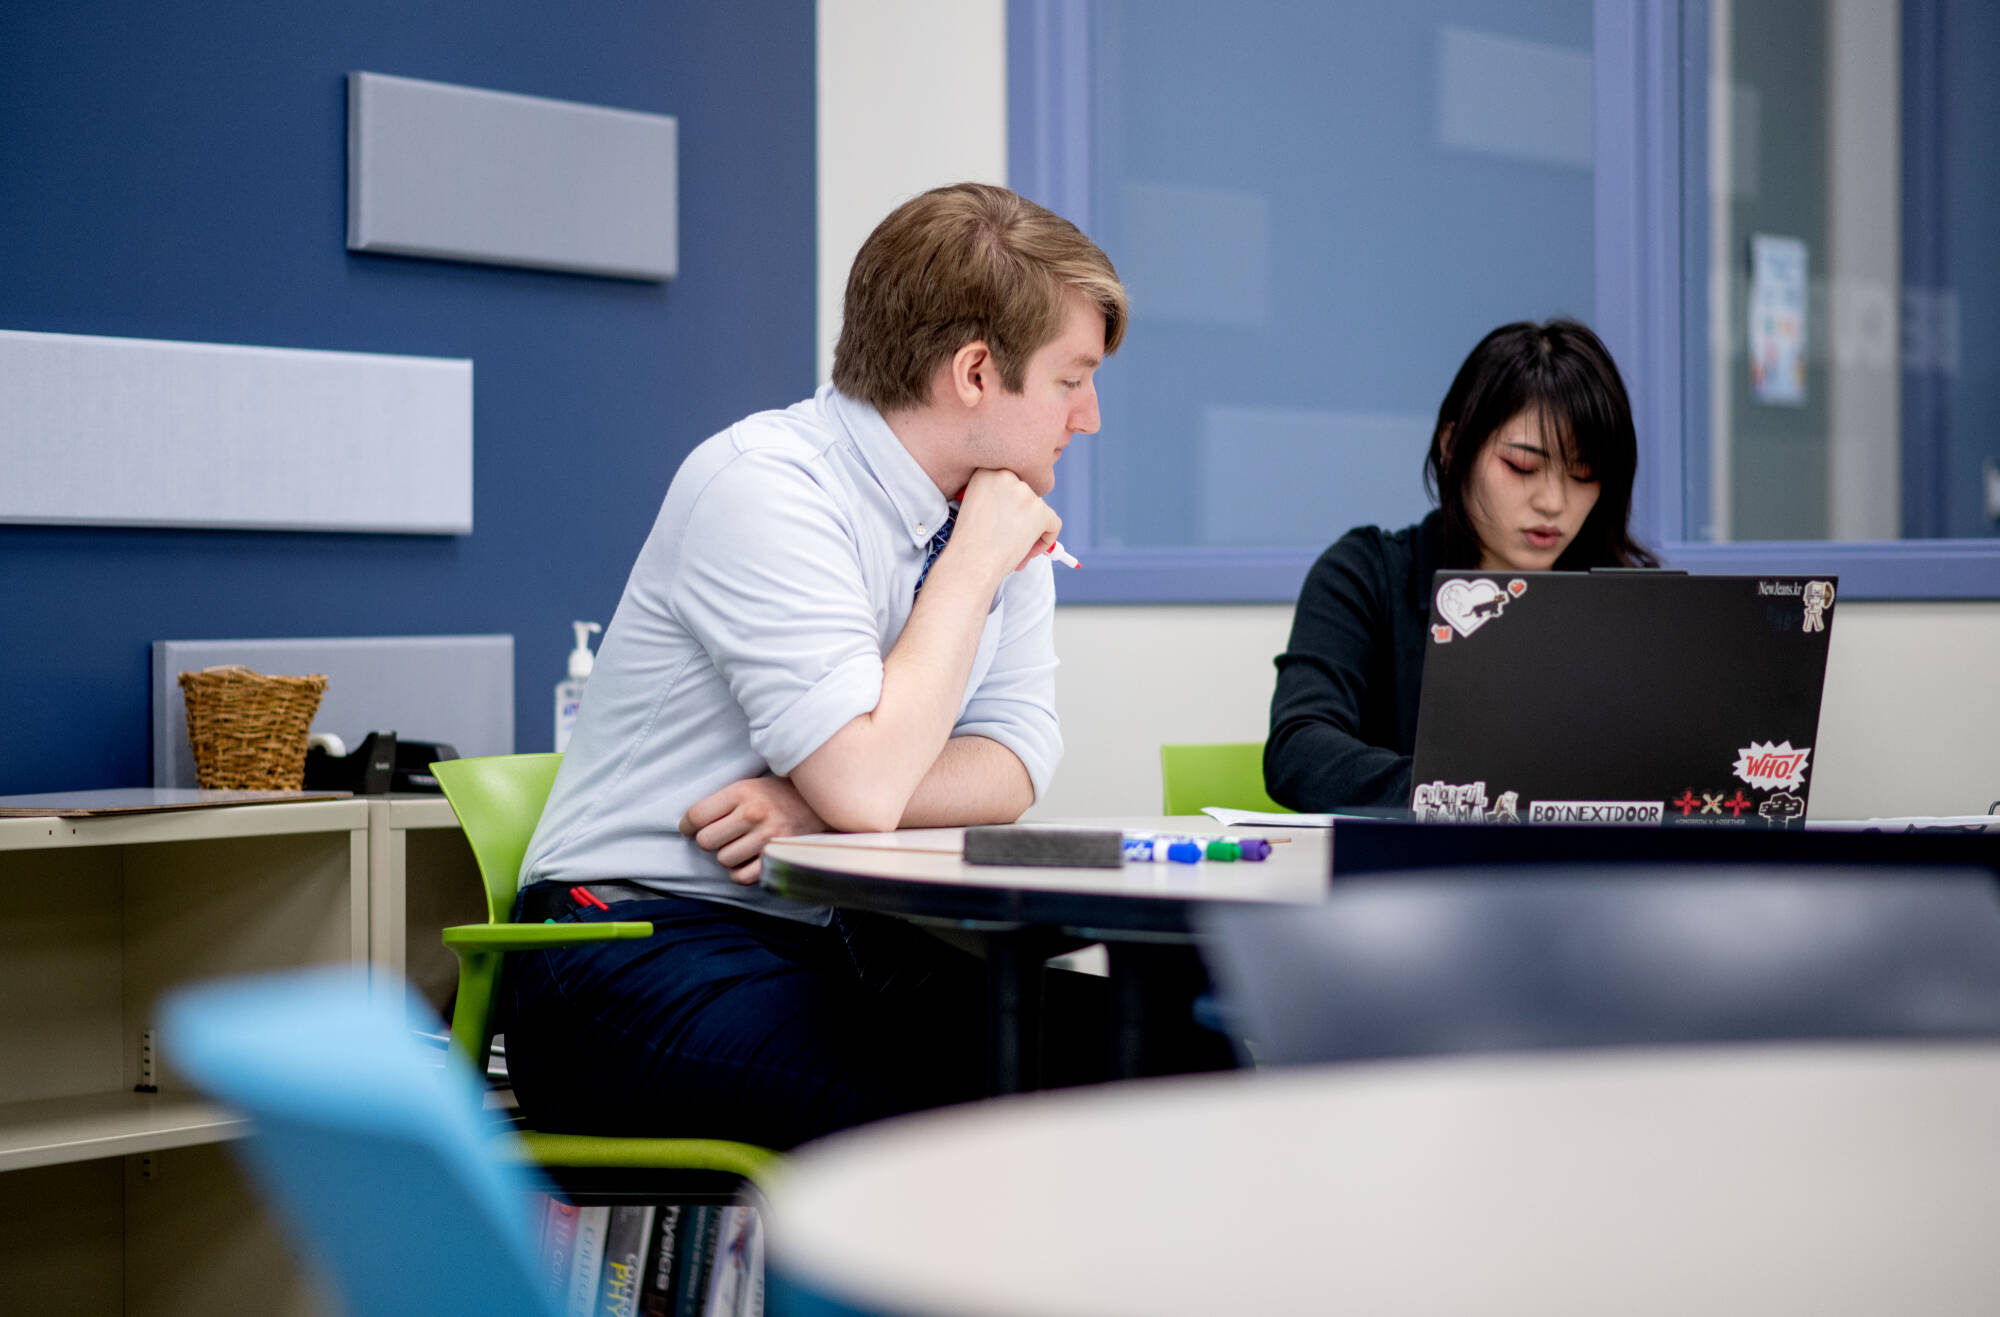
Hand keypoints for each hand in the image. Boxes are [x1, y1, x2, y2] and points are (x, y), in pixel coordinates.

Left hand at [679, 775, 825, 884]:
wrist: (824, 802)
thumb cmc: (781, 794)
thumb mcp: (751, 785)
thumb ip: (724, 801)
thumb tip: (691, 824)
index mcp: (742, 792)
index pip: (697, 815)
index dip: (687, 825)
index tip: (689, 829)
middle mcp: (753, 814)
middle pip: (705, 841)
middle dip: (709, 841)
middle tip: (720, 836)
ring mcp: (767, 837)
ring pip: (724, 860)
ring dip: (727, 856)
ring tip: (739, 845)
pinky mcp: (778, 856)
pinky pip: (742, 877)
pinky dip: (739, 873)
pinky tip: (746, 861)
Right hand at [942, 468, 1060, 585]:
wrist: (970, 562)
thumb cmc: (969, 542)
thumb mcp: (975, 506)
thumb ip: (998, 497)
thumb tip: (1024, 507)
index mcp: (986, 471)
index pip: (1011, 483)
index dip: (1010, 505)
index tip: (1003, 521)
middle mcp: (1006, 476)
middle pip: (1026, 496)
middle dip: (1022, 518)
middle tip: (1010, 538)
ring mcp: (1024, 492)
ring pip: (1040, 510)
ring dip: (1032, 530)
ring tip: (1015, 549)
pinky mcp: (1040, 510)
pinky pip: (1054, 523)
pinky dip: (1047, 540)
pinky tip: (1029, 551)